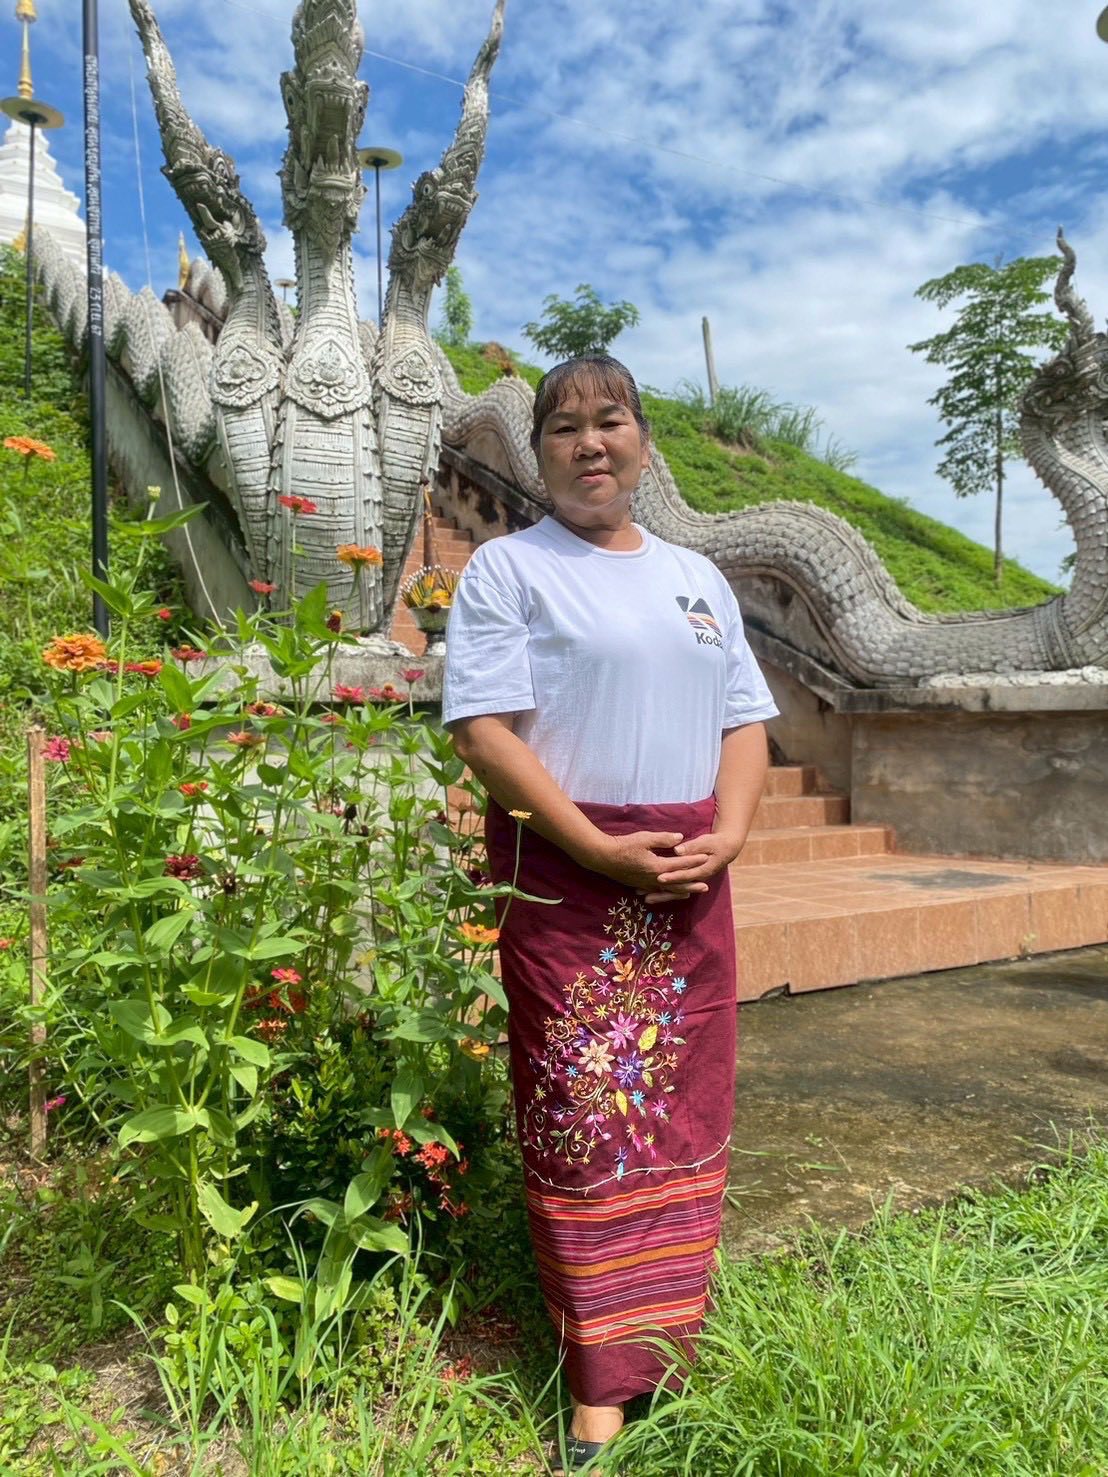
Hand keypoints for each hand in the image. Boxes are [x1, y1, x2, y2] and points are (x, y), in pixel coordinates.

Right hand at [582, 830, 711, 900]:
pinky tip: (670, 894)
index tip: (706, 858)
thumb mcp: (644, 838)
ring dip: (681, 891)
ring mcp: (646, 884)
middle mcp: (654, 879)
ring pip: (668, 891)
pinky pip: (657, 893)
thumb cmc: (624, 845)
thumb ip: (664, 839)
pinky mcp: (639, 886)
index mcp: (658, 866)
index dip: (694, 860)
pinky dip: (667, 894)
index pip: (680, 863)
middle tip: (705, 885)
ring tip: (692, 893)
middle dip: (692, 883)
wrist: (604, 857)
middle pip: (677, 883)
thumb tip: (680, 838)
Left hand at [644, 830, 742, 902]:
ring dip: (661, 896)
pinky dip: (664, 892)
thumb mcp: (706, 842)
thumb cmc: (715, 844)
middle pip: (678, 889)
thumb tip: (677, 850)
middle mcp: (697, 880)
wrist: (726, 850)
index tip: (659, 878)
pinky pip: (676, 890)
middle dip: (662, 893)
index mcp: (703, 870)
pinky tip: (650, 894)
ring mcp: (693, 882)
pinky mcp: (688, 881)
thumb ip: (692, 847)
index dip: (673, 877)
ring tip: (644, 898)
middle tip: (646, 896)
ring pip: (676, 892)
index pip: (685, 875)